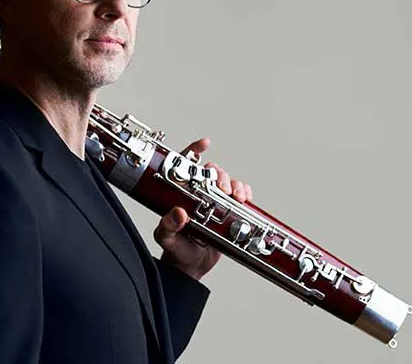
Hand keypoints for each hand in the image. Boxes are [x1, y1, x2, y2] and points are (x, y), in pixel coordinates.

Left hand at [152, 137, 252, 280]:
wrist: (191, 266)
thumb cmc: (176, 249)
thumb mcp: (167, 237)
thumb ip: (168, 225)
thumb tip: (177, 213)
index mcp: (179, 194)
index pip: (184, 166)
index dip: (193, 151)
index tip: (204, 144)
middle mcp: (198, 194)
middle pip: (210, 171)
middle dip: (218, 174)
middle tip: (221, 189)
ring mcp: (214, 202)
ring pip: (227, 181)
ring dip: (234, 184)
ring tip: (235, 196)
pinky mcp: (229, 212)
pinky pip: (240, 195)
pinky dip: (245, 193)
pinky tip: (244, 198)